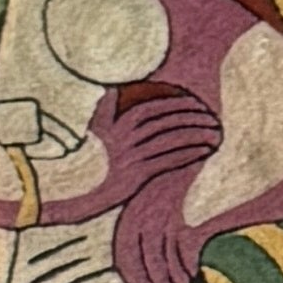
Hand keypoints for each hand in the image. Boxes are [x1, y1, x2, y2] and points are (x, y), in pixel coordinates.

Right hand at [96, 76, 226, 282]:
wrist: (69, 192)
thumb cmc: (84, 162)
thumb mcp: (91, 132)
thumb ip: (103, 110)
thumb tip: (111, 90)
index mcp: (114, 126)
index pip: (150, 108)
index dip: (173, 102)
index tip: (192, 101)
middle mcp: (123, 140)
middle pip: (165, 122)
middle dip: (190, 116)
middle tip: (210, 115)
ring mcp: (131, 159)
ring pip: (170, 140)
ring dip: (194, 133)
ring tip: (213, 130)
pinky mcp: (137, 178)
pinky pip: (168, 161)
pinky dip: (188, 153)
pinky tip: (203, 150)